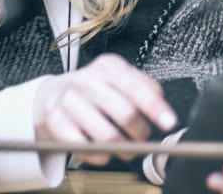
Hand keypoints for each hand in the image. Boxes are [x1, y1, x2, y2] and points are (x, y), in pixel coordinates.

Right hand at [33, 53, 176, 165]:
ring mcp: (69, 100)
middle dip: (140, 133)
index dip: (155, 108)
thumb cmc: (94, 89)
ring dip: (123, 148)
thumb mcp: (120, 78)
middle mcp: (87, 80)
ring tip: (125, 148)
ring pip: (106, 135)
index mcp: (108, 66)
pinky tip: (103, 151)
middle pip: (125, 113)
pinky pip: (84, 148)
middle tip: (142, 139)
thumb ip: (145, 88)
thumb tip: (163, 108)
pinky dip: (99, 156)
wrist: (54, 94)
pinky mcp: (55, 121)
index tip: (169, 122)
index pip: (136, 87)